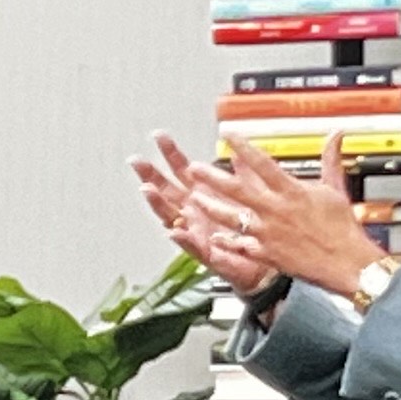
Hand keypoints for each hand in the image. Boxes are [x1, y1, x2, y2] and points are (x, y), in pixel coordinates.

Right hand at [134, 134, 279, 295]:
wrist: (263, 262)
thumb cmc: (250, 230)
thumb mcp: (249, 196)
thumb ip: (244, 174)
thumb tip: (238, 152)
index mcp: (202, 194)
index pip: (181, 169)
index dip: (170, 153)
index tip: (159, 137)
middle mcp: (193, 212)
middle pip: (166, 190)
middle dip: (151, 175)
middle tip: (138, 161)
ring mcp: (195, 231)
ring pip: (170, 216)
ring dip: (157, 203)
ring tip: (147, 190)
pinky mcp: (206, 253)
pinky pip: (191, 246)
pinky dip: (183, 240)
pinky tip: (174, 232)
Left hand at [176, 129, 380, 300]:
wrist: (348, 263)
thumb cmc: (343, 228)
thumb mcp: (336, 189)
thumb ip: (330, 160)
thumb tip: (336, 135)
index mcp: (292, 192)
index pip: (262, 163)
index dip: (242, 146)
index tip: (227, 134)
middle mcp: (276, 210)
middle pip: (238, 190)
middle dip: (213, 178)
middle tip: (194, 168)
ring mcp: (269, 233)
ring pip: (232, 218)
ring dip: (212, 208)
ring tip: (195, 201)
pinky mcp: (268, 254)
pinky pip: (241, 246)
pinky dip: (226, 242)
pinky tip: (214, 238)